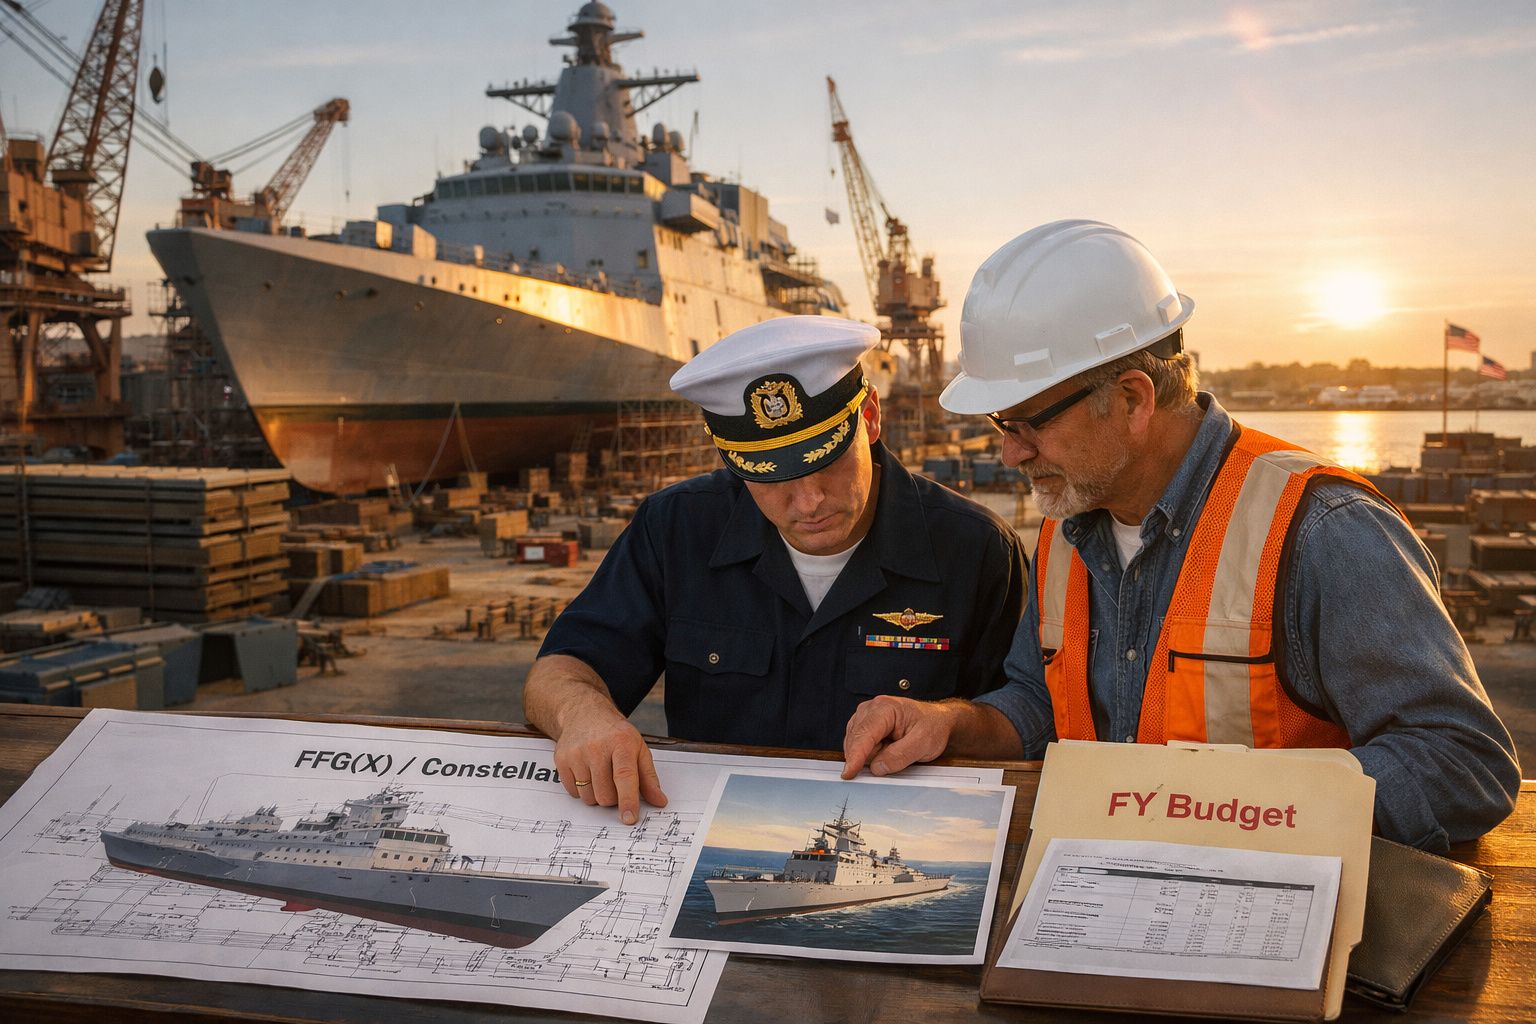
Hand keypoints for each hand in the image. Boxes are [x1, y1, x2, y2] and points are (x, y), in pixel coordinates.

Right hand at [552, 707, 666, 824]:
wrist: (585, 713)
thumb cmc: (615, 734)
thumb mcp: (638, 749)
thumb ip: (649, 777)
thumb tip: (659, 801)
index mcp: (621, 743)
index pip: (624, 777)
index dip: (628, 800)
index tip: (629, 818)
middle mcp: (597, 747)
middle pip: (605, 795)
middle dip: (613, 797)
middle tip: (614, 781)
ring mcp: (576, 754)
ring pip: (589, 798)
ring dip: (597, 795)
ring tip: (600, 775)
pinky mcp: (561, 760)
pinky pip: (573, 793)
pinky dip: (582, 790)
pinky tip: (586, 772)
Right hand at [842, 696, 957, 778]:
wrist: (937, 721)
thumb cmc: (932, 727)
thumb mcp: (923, 744)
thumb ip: (899, 756)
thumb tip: (876, 768)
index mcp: (885, 708)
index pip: (864, 734)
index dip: (855, 755)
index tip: (849, 773)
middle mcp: (871, 708)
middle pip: (857, 741)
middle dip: (871, 756)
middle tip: (898, 754)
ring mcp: (865, 715)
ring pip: (856, 744)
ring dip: (871, 754)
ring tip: (894, 748)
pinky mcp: (864, 724)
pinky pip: (858, 745)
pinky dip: (870, 752)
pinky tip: (886, 749)